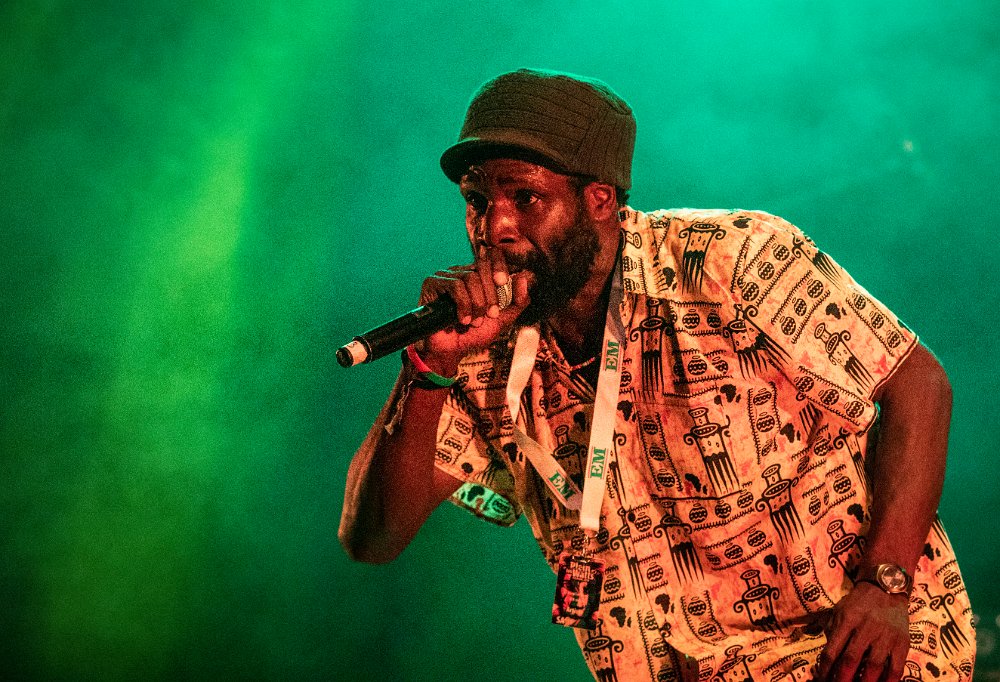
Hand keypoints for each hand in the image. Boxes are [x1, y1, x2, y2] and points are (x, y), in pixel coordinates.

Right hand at [416, 246, 531, 373]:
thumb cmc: (474, 335)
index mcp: (480, 276)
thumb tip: (523, 277)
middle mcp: (462, 272)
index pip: (492, 255)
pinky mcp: (432, 284)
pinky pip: (455, 286)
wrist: (451, 351)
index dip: (500, 265)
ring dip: (477, 304)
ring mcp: (446, 276)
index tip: (502, 283)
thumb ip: (517, 302)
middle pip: (482, 265)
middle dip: (491, 293)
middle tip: (491, 314)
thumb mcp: (502, 320)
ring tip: (474, 322)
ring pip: (470, 278)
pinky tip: (462, 319)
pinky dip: (463, 304)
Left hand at [816, 582, 909, 680]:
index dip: (825, 669)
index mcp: (847, 620)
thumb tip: (827, 659)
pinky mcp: (902, 642)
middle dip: (842, 678)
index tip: (822, 679)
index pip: (832, 650)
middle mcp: (865, 628)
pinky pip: (896, 667)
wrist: (886, 588)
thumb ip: (833, 632)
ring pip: (874, 666)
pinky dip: (889, 681)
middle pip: (851, 659)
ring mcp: (886, 636)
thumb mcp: (840, 610)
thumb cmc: (858, 602)